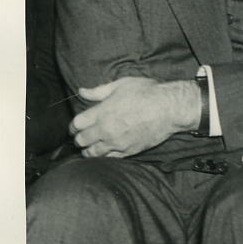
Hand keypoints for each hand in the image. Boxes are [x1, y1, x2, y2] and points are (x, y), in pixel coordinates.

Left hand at [71, 77, 198, 157]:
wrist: (169, 108)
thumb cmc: (147, 93)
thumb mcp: (121, 85)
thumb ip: (98, 91)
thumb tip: (82, 91)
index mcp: (102, 112)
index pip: (77, 124)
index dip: (74, 125)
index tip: (76, 125)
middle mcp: (106, 129)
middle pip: (82, 140)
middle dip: (79, 139)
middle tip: (81, 137)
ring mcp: (117, 142)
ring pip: (93, 153)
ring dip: (89, 150)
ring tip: (90, 148)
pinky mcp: (129, 151)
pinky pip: (111, 158)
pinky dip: (105, 156)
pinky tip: (106, 152)